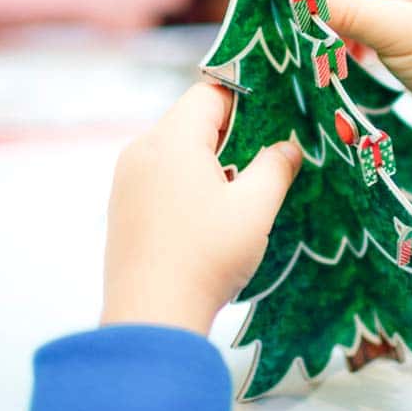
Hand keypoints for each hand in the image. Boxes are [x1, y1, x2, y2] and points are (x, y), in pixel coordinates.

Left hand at [101, 84, 302, 333]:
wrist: (152, 316)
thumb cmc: (206, 256)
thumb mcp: (255, 208)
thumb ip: (276, 167)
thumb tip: (288, 148)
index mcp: (172, 140)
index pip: (210, 94)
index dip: (246, 100)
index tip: (275, 119)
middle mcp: (142, 150)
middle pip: (191, 120)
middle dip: (232, 133)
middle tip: (265, 156)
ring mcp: (127, 180)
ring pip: (176, 150)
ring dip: (210, 160)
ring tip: (241, 191)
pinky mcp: (124, 208)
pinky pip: (161, 176)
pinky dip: (189, 182)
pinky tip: (211, 215)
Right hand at [313, 0, 411, 160]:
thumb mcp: (399, 32)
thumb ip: (346, 10)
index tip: (313, 11)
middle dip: (326, 8)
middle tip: (318, 41)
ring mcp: (402, 15)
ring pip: (348, 11)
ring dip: (334, 32)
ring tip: (333, 59)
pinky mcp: (401, 46)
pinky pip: (360, 37)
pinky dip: (347, 51)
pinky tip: (349, 71)